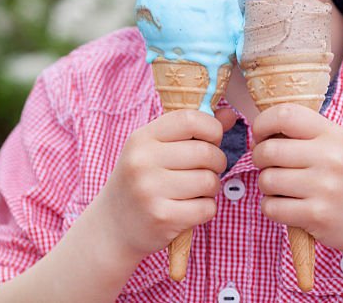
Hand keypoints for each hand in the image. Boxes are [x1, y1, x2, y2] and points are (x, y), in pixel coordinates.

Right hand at [93, 108, 234, 260]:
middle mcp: (142, 162)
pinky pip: (207, 208)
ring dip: (211, 188)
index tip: (209, 140)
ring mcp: (150, 191)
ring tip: (194, 191)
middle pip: (206, 153)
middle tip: (205, 170)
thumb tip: (231, 115)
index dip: (211, 129)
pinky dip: (205, 209)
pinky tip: (188, 209)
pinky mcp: (162, 218)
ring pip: (210, 181)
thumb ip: (193, 129)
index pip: (190, 119)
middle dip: (216, 162)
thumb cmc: (142, 181)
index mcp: (142, 138)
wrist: (112, 227)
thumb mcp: (156, 149)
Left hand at [250, 104, 342, 256]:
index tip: (261, 135)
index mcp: (335, 135)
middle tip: (269, 165)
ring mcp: (324, 188)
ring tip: (282, 188)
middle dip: (259, 158)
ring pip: (266, 180)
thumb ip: (308, 135)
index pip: (285, 115)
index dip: (262, 123)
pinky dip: (271, 208)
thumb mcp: (342, 146)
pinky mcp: (316, 216)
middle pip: (268, 150)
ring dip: (266, 185)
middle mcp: (331, 158)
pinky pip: (270, 207)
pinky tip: (287, 206)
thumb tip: (260, 131)